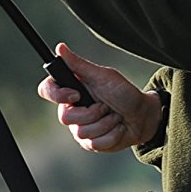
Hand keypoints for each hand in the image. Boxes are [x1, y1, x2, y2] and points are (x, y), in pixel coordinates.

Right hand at [36, 43, 161, 153]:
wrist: (143, 116)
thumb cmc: (124, 93)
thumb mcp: (103, 76)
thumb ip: (79, 64)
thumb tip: (60, 47)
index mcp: (71, 89)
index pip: (47, 90)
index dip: (57, 94)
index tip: (76, 94)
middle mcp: (72, 109)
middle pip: (65, 117)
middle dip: (92, 112)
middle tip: (106, 106)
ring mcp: (80, 128)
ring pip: (82, 132)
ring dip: (106, 123)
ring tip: (115, 116)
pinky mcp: (90, 143)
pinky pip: (94, 143)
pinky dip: (112, 135)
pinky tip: (118, 128)